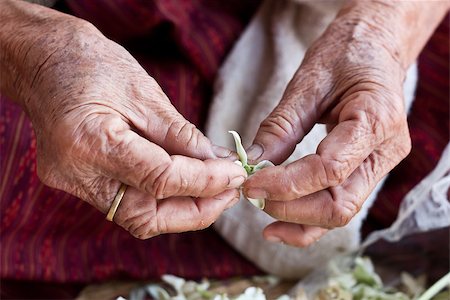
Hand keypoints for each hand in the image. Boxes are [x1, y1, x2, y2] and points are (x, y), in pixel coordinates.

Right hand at [1, 2, 245, 238]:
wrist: (44, 60)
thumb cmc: (90, 64)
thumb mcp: (143, 92)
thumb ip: (181, 135)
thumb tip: (217, 162)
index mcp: (90, 142)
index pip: (160, 180)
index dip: (205, 181)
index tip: (235, 173)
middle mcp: (77, 174)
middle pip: (147, 217)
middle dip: (197, 210)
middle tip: (231, 192)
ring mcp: (74, 183)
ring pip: (138, 218)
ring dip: (182, 209)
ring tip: (216, 189)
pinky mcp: (79, 183)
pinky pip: (127, 203)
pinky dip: (161, 198)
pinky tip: (186, 182)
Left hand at [242, 9, 413, 246]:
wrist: (375, 46)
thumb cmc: (345, 54)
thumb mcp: (309, 82)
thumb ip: (281, 126)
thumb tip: (252, 162)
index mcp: (376, 120)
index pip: (329, 169)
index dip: (286, 183)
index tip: (250, 182)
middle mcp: (386, 151)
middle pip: (339, 204)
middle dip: (290, 207)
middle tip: (252, 195)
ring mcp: (380, 164)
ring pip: (340, 213)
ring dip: (297, 219)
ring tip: (261, 208)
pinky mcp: (366, 170)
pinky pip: (338, 204)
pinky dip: (308, 220)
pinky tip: (278, 224)